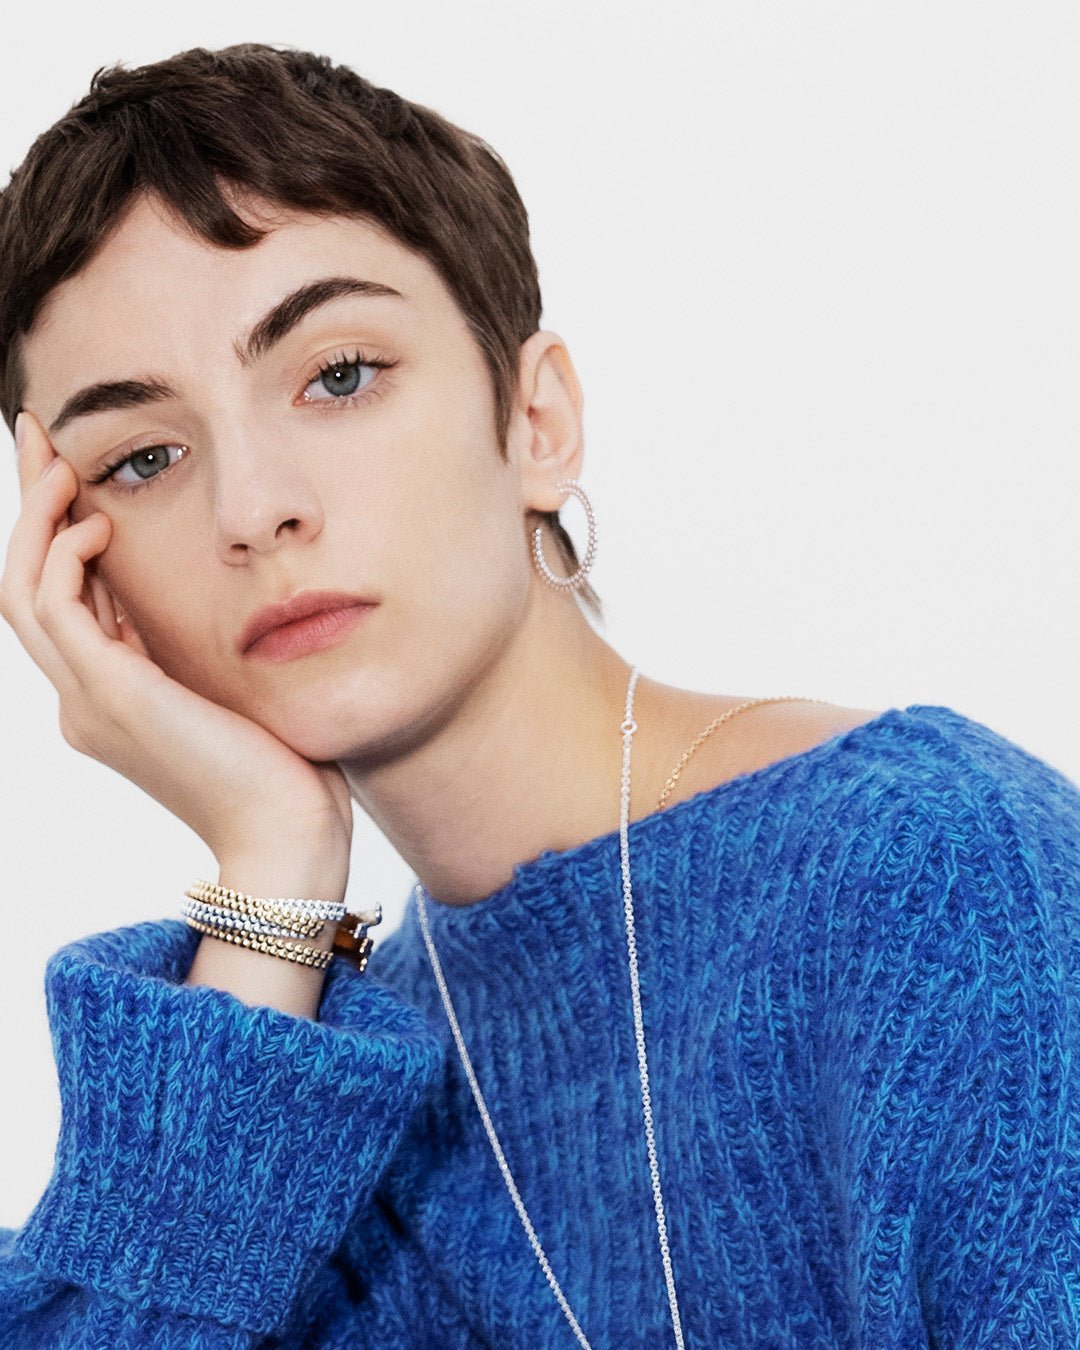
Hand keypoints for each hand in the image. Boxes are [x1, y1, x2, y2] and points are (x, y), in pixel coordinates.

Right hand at [0, 410, 352, 891]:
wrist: (289, 834)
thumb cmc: (282, 766)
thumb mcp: (226, 687)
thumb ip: (192, 646)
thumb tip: (184, 590)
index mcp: (110, 700)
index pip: (62, 601)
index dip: (58, 534)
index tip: (70, 474)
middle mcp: (84, 701)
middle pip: (26, 586)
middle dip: (31, 508)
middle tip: (36, 437)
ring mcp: (88, 703)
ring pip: (21, 592)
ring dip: (34, 521)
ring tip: (56, 462)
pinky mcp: (111, 696)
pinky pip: (54, 608)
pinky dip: (64, 557)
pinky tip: (98, 525)